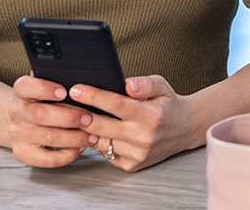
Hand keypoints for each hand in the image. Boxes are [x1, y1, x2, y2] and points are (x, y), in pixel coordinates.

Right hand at [9, 75, 96, 167]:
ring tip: (92, 135)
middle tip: (89, 118)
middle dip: (69, 117)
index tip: (65, 91)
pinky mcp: (23, 152)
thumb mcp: (52, 82)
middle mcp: (17, 111)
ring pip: (47, 137)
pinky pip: (45, 159)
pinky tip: (80, 148)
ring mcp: (18, 133)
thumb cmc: (49, 96)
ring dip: (73, 138)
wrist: (28, 117)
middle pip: (40, 114)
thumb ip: (63, 77)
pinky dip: (66, 155)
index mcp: (22, 90)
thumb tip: (85, 71)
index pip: (27, 87)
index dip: (46, 89)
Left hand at [66, 75, 191, 171]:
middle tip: (65, 104)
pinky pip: (105, 153)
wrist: (184, 129)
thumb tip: (127, 84)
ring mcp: (136, 154)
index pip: (117, 105)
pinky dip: (97, 142)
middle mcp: (143, 137)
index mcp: (151, 116)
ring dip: (86, 130)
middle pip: (102, 126)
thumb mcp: (162, 86)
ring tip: (76, 117)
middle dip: (81, 115)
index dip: (94, 97)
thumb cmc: (169, 105)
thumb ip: (145, 83)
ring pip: (100, 142)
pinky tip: (94, 131)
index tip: (77, 90)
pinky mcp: (131, 165)